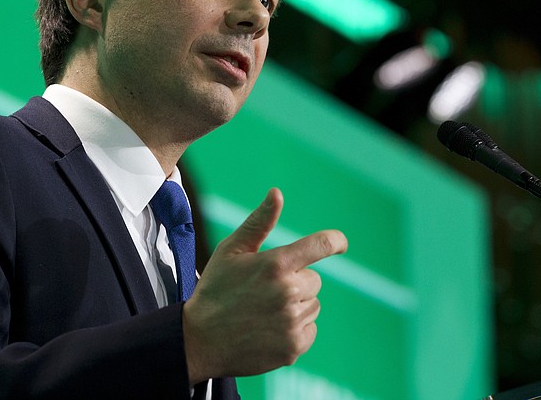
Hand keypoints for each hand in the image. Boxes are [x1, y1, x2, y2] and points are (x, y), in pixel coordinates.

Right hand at [182, 187, 347, 383]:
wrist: (199, 341)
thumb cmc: (216, 288)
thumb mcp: (231, 250)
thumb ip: (259, 222)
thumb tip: (277, 193)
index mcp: (275, 264)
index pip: (320, 246)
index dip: (335, 241)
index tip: (340, 243)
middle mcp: (288, 293)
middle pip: (313, 280)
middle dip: (295, 281)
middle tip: (265, 290)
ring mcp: (292, 323)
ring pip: (313, 305)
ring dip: (296, 306)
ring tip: (264, 311)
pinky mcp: (293, 348)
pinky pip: (310, 330)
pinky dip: (295, 329)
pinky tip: (269, 329)